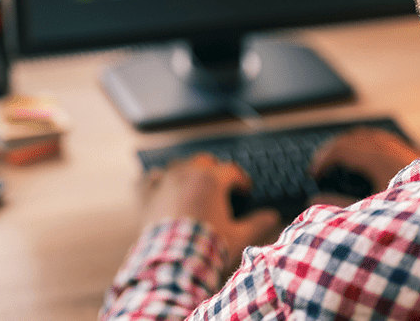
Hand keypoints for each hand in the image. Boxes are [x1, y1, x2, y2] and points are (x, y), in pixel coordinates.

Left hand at [140, 153, 280, 261]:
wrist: (173, 259)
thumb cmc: (206, 246)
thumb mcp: (238, 236)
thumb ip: (257, 223)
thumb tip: (271, 217)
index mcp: (211, 180)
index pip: (231, 171)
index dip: (241, 179)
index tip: (244, 190)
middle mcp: (187, 174)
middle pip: (205, 161)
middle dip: (215, 170)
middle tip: (222, 184)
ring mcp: (165, 182)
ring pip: (178, 165)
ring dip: (189, 171)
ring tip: (195, 183)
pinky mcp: (147, 195)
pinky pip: (150, 177)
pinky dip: (158, 179)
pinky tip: (162, 184)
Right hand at [309, 128, 419, 206]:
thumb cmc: (413, 211)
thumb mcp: (371, 210)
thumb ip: (340, 205)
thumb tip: (313, 201)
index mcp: (378, 157)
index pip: (341, 148)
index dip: (323, 159)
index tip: (314, 174)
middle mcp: (390, 147)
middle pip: (352, 138)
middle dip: (332, 150)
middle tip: (320, 167)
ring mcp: (402, 147)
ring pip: (367, 135)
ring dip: (348, 145)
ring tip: (337, 161)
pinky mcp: (411, 152)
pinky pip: (380, 139)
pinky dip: (364, 144)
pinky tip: (365, 159)